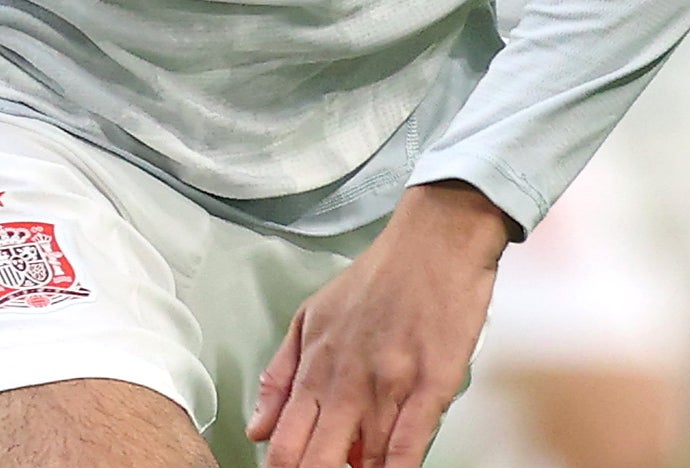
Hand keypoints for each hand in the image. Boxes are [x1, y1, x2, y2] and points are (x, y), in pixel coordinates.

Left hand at [247, 180, 509, 467]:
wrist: (433, 244)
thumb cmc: (376, 281)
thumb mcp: (311, 318)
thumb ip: (281, 376)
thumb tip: (257, 429)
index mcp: (315, 365)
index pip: (285, 441)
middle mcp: (346, 380)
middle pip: (317, 458)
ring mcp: (389, 384)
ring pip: (367, 459)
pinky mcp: (431, 385)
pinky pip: (410, 443)